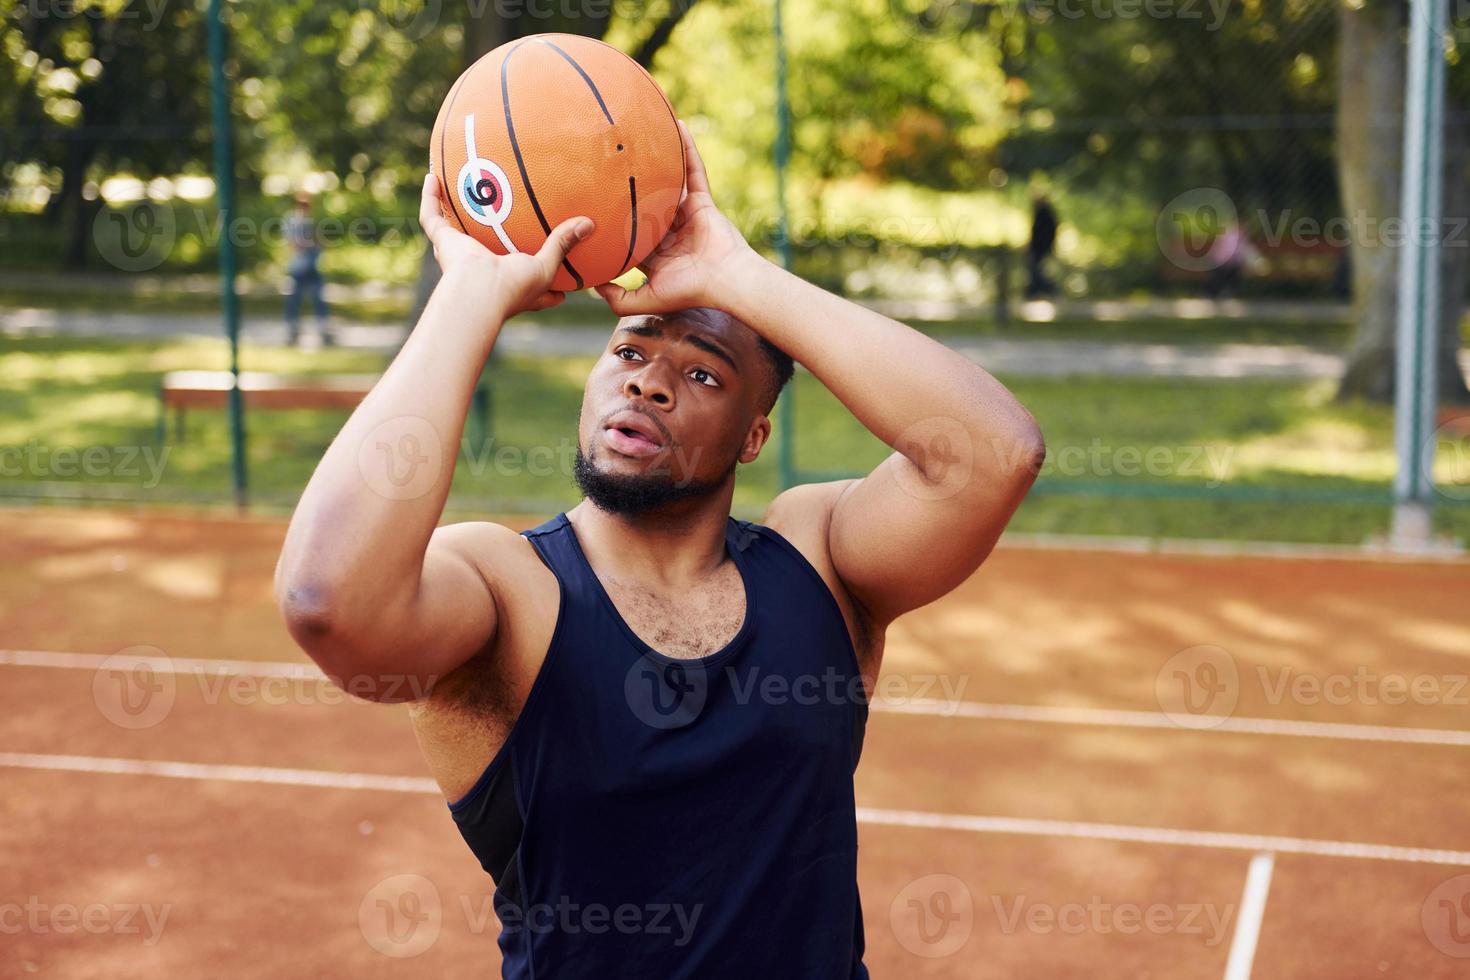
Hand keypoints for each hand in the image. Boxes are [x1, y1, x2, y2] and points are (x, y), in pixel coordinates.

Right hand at [418, 173, 592, 315]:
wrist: (479, 292)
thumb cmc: (514, 287)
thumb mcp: (545, 267)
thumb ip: (563, 245)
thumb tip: (589, 224)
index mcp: (509, 282)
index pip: (523, 279)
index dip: (536, 275)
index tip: (552, 267)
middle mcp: (482, 269)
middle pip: (485, 248)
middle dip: (487, 233)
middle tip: (499, 213)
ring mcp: (460, 256)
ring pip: (453, 230)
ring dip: (452, 210)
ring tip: (457, 187)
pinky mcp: (445, 244)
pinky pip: (432, 217)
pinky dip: (430, 198)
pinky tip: (432, 177)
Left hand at [594, 120, 755, 315]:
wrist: (723, 281)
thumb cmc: (688, 291)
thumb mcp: (645, 300)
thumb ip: (618, 299)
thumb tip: (592, 285)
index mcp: (655, 250)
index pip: (629, 231)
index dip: (613, 218)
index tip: (592, 203)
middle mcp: (668, 229)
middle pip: (644, 201)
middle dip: (630, 185)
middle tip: (607, 161)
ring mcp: (685, 213)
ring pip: (667, 182)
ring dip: (658, 159)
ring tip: (640, 134)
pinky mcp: (702, 201)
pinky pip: (694, 170)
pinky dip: (687, 149)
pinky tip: (679, 126)